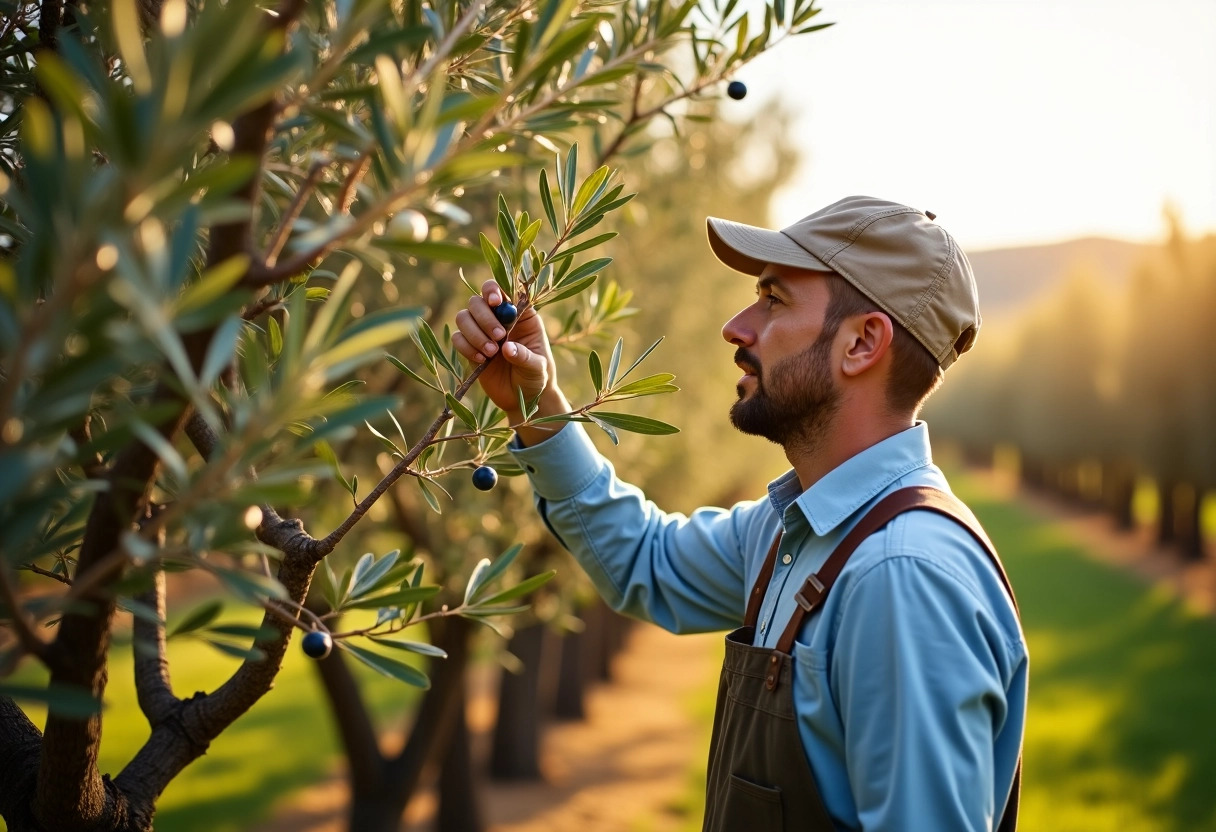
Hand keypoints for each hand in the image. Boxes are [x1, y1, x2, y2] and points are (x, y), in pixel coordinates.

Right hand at [453, 281, 569, 443]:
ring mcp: (482, 332)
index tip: (496, 302)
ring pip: (463, 317)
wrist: (522, 400)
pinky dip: (465, 347)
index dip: (495, 290)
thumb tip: (507, 348)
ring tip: (490, 353)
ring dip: (474, 333)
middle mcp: (499, 319)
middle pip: (478, 301)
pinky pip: (457, 338)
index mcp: (522, 315)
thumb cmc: (536, 378)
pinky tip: (481, 360)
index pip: (504, 290)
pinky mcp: (470, 348)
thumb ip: (525, 357)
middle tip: (498, 337)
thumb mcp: (538, 368)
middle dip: (484, 317)